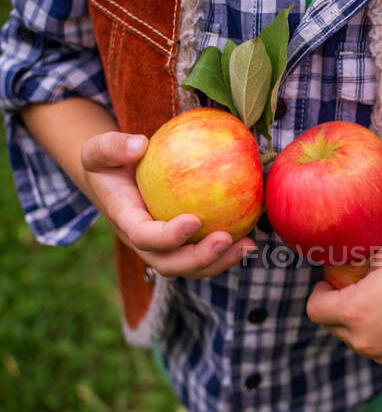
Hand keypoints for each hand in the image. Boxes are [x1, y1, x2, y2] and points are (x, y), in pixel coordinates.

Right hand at [80, 131, 255, 278]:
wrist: (113, 182)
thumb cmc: (109, 162)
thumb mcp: (99, 149)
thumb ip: (112, 146)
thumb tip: (139, 144)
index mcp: (125, 221)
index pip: (144, 236)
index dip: (167, 236)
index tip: (194, 220)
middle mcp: (144, 243)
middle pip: (170, 264)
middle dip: (199, 259)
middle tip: (226, 239)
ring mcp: (163, 248)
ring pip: (191, 268)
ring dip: (220, 261)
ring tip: (248, 245)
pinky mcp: (181, 245)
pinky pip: (205, 254)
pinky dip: (228, 251)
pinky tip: (252, 236)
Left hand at [306, 247, 381, 364]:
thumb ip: (357, 254)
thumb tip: (336, 246)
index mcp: (353, 310)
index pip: (314, 308)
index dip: (318, 292)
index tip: (329, 281)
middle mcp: (362, 338)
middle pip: (330, 325)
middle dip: (334, 306)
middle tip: (348, 289)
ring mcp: (379, 353)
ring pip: (350, 337)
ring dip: (353, 321)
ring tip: (370, 301)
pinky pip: (372, 345)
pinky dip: (373, 332)